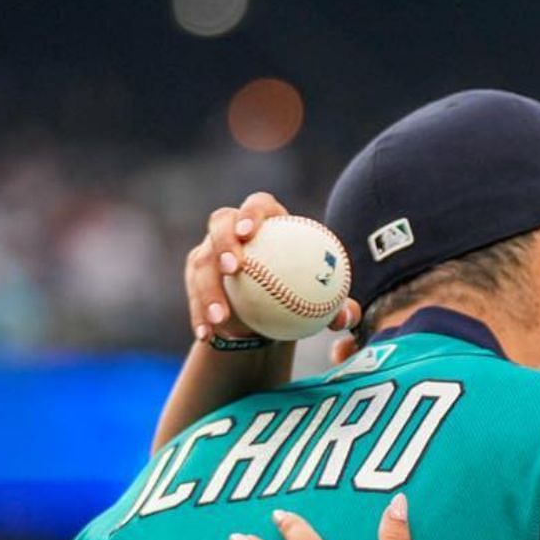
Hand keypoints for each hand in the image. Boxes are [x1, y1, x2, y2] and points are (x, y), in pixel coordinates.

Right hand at [183, 192, 360, 344]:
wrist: (271, 315)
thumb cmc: (302, 296)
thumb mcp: (324, 303)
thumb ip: (338, 307)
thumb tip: (345, 317)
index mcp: (268, 222)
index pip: (258, 204)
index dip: (252, 212)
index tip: (251, 232)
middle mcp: (232, 230)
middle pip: (220, 223)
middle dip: (223, 241)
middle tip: (233, 268)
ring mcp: (210, 251)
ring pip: (201, 264)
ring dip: (208, 291)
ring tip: (220, 317)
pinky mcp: (196, 276)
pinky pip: (194, 296)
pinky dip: (200, 315)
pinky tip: (207, 335)